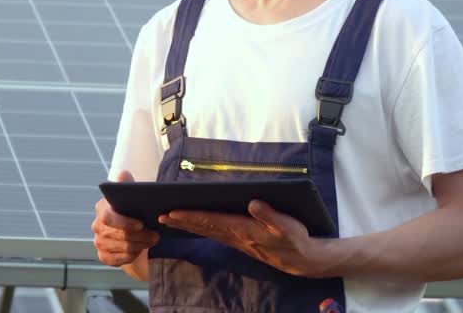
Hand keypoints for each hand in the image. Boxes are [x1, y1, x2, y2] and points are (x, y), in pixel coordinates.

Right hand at [92, 171, 159, 266]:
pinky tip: (141, 250)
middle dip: (140, 236)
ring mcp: (99, 242)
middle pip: (119, 235)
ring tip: (153, 239)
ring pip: (123, 247)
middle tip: (156, 235)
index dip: (124, 223)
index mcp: (102, 208)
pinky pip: (119, 259)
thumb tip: (123, 174)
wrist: (130, 230)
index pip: (108, 217)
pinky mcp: (103, 256)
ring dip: (141, 245)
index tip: (141, 224)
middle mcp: (97, 226)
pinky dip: (132, 255)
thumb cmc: (132, 210)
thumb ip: (127, 185)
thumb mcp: (131, 196)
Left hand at [159, 200, 327, 276]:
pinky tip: (194, 224)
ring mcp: (237, 240)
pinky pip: (215, 233)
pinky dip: (201, 227)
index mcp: (244, 229)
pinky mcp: (241, 241)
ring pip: (207, 231)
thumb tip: (252, 203)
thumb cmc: (295, 240)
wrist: (302, 261)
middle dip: (182, 221)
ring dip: (189, 224)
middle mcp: (236, 236)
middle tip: (160, 216)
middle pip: (204, 227)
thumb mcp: (287, 225)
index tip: (172, 212)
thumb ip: (270, 214)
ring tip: (171, 218)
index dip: (191, 216)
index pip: (211, 221)